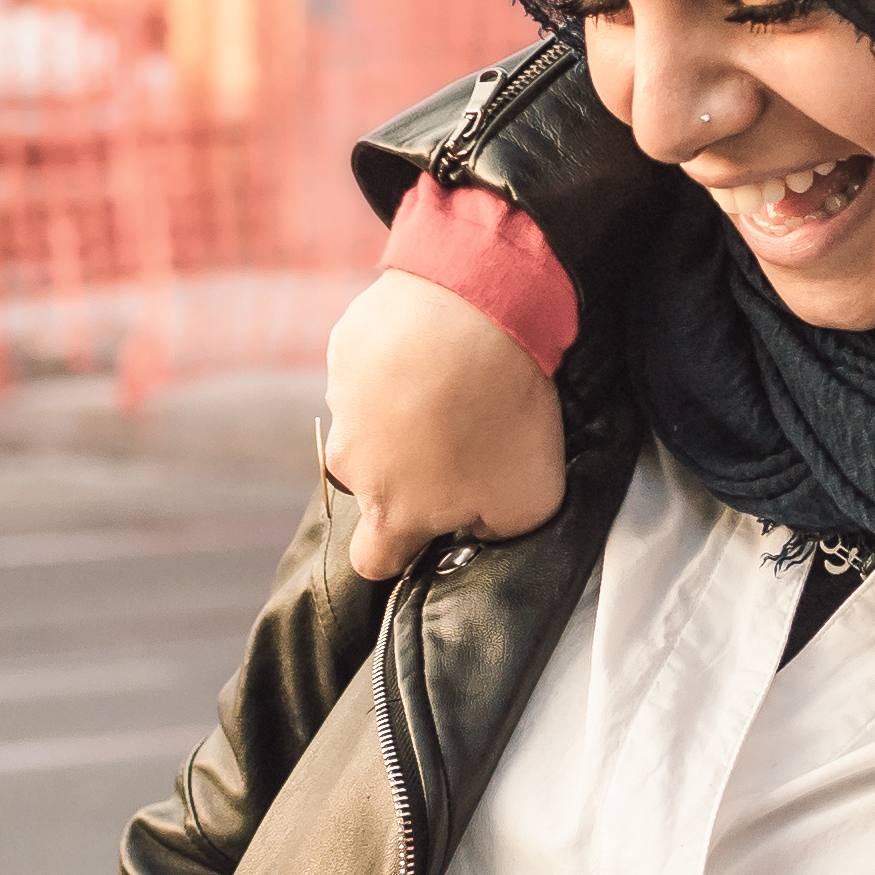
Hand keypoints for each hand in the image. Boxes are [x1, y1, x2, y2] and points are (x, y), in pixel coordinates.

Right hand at [321, 271, 565, 582]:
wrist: (472, 313)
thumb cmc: (501, 412)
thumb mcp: (532, 499)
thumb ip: (500, 531)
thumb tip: (483, 525)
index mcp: (391, 512)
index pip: (372, 561)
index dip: (399, 554)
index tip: (428, 533)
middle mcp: (351, 463)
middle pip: (374, 484)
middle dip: (410, 472)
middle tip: (462, 442)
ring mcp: (342, 403)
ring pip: (369, 424)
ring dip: (402, 414)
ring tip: (455, 388)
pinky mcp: (345, 351)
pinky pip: (369, 370)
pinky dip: (396, 365)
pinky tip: (438, 351)